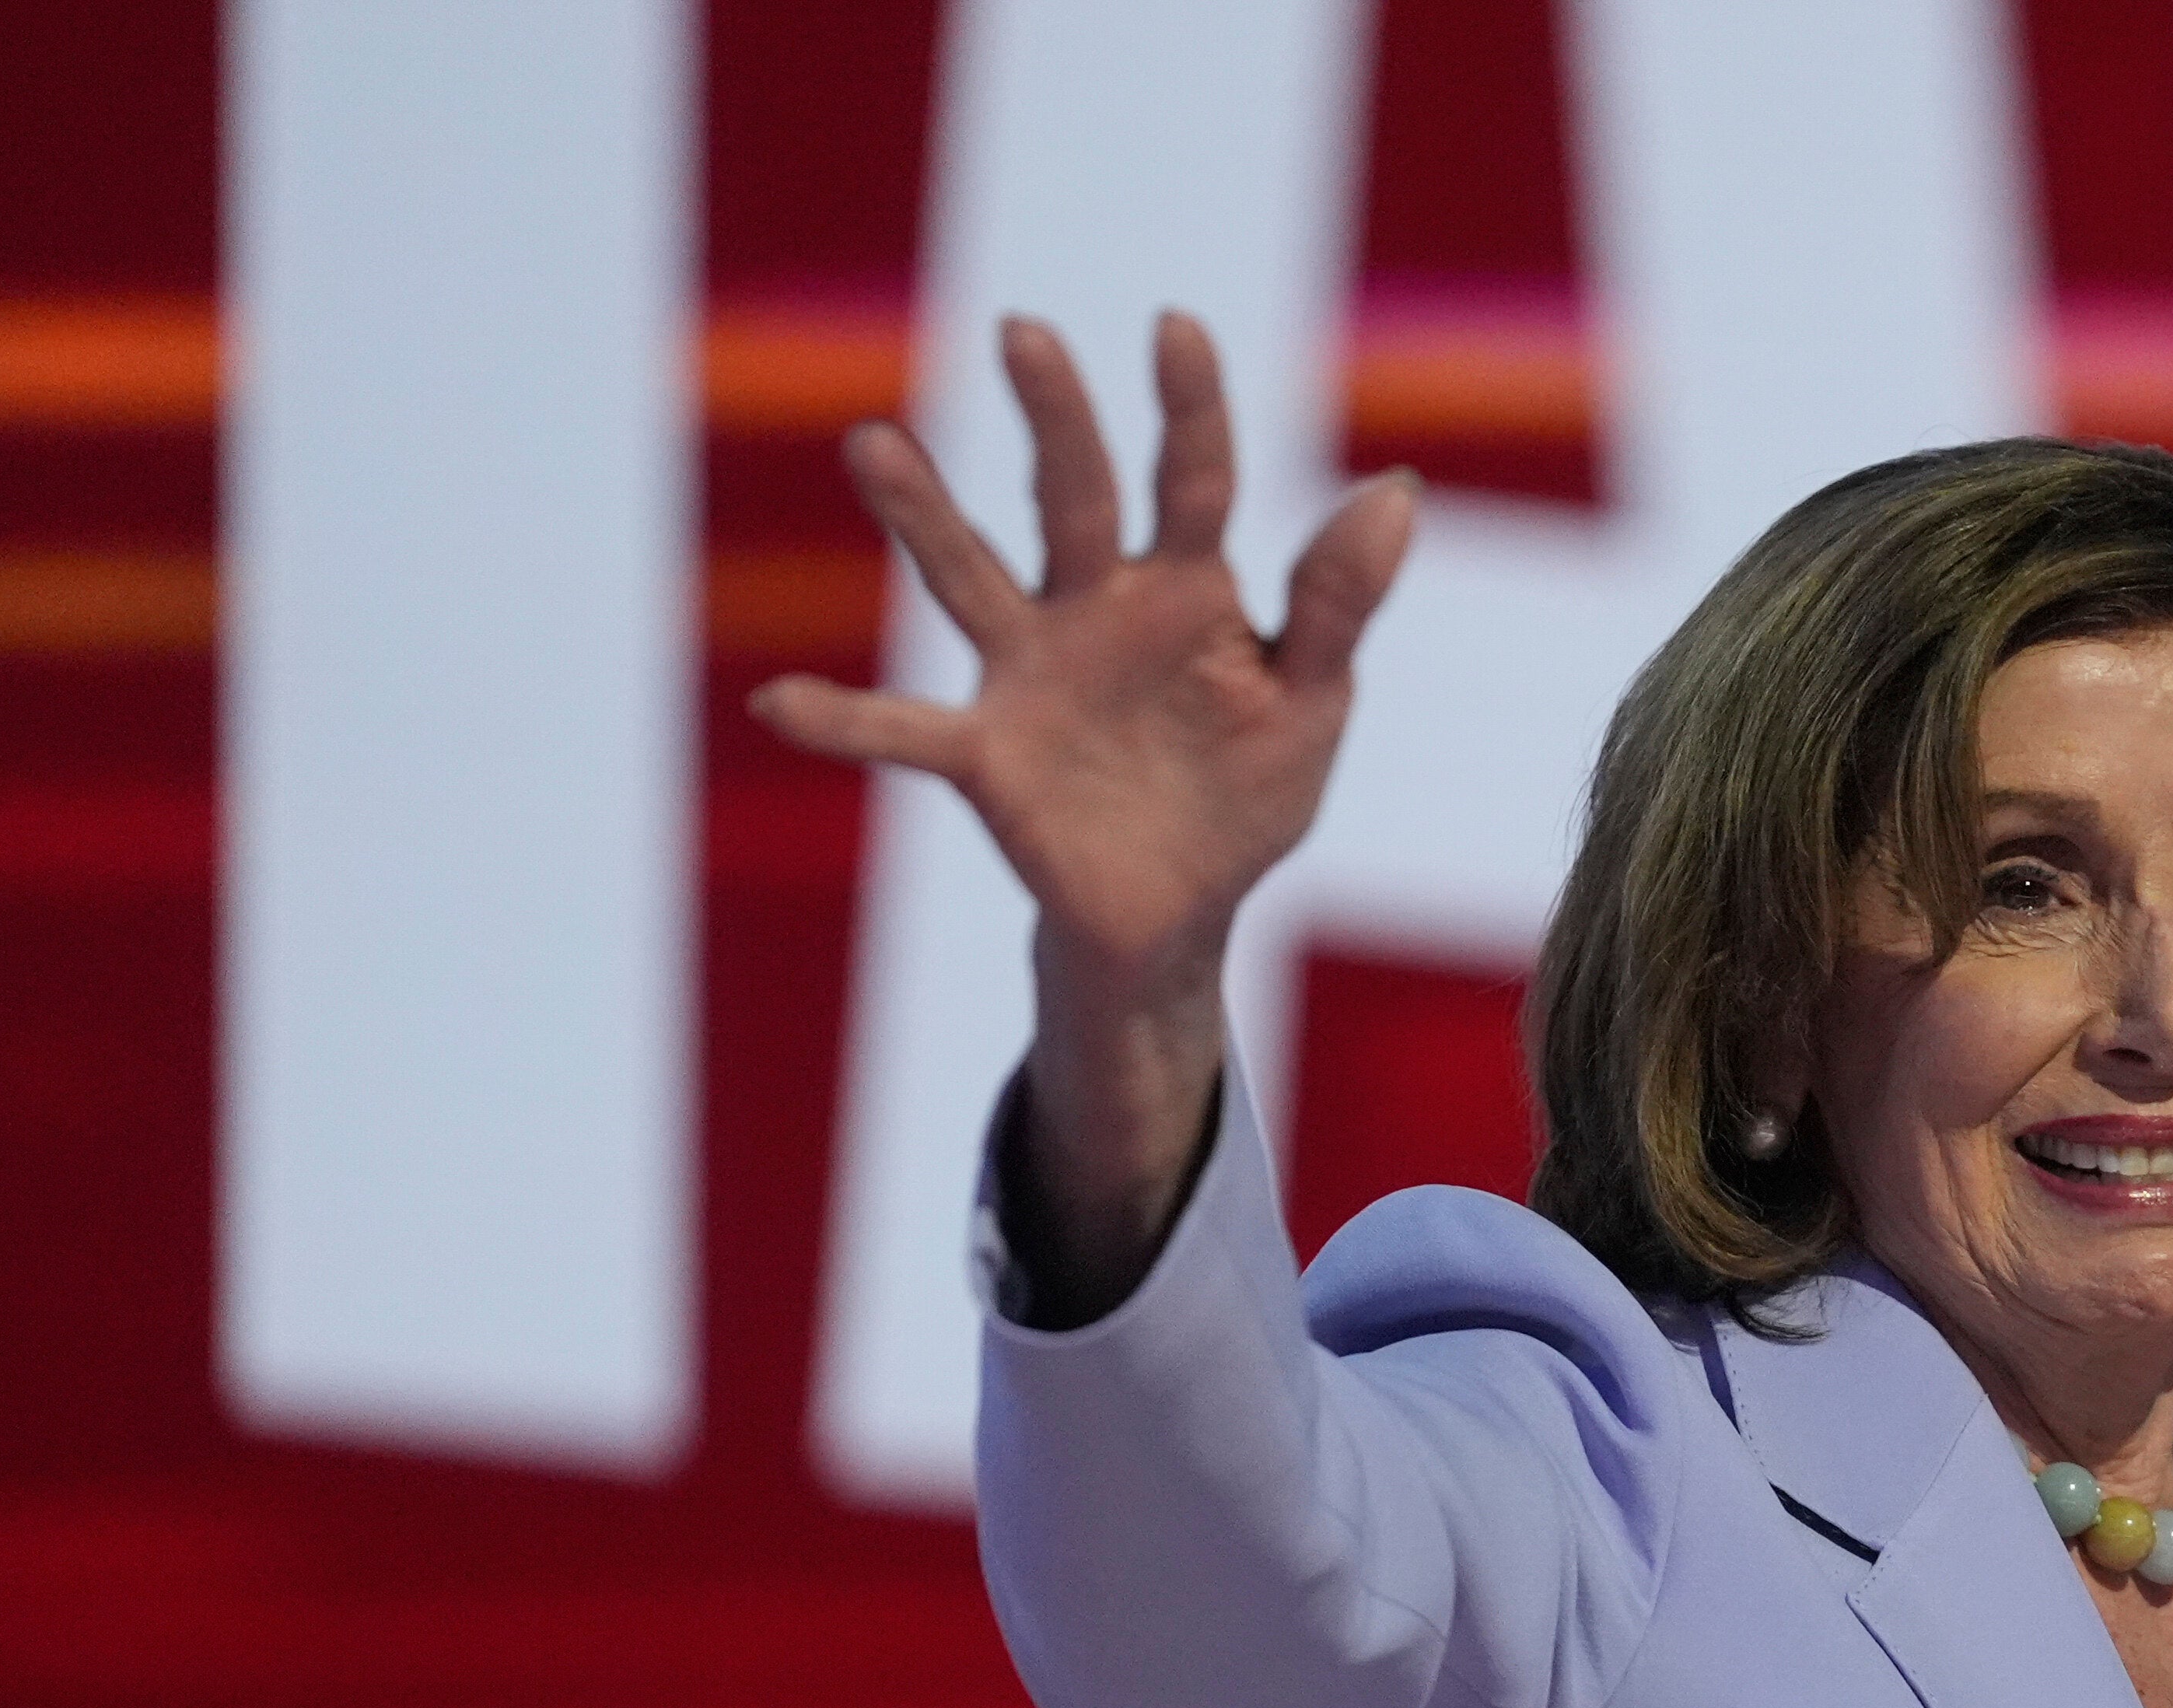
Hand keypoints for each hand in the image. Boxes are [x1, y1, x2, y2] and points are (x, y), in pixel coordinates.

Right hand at [755, 310, 1416, 1304]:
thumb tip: (1394, 490)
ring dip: (922, 515)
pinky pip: (904, 732)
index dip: (1190, 408)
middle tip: (1025, 332)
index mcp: (1188, 587)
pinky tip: (778, 704)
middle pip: (1073, 495)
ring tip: (873, 442)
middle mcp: (1094, 608)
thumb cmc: (1243, 792)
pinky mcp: (986, 754)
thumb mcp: (1312, 700)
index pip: (1194, 480)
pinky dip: (843, 721)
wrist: (1180, 913)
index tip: (1176, 328)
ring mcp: (1029, 674)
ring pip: (971, 577)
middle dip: (1054, 418)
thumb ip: (1339, 604)